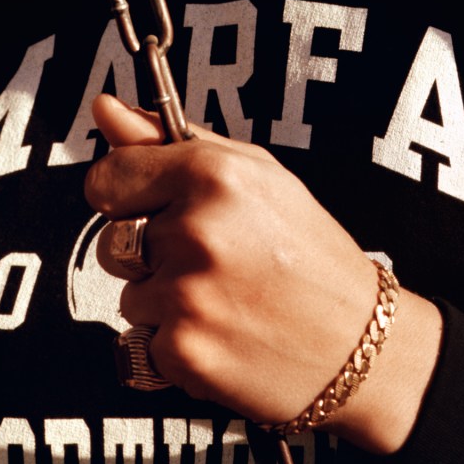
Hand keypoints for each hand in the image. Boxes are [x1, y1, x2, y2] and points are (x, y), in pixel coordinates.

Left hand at [84, 95, 440, 452]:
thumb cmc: (309, 252)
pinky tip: (227, 336)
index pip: (108, 179)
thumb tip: (104, 110)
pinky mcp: (184, 353)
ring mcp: (188, 296)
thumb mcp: (256, 176)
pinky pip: (144, 344)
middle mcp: (197, 231)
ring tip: (228, 301)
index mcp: (214, 175)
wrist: (359, 343)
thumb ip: (169, 141)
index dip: (125, 196)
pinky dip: (178, 346)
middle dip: (150, 255)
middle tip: (216, 263)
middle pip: (112, 241)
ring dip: (165, 303)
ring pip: (130, 295)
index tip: (149, 209)